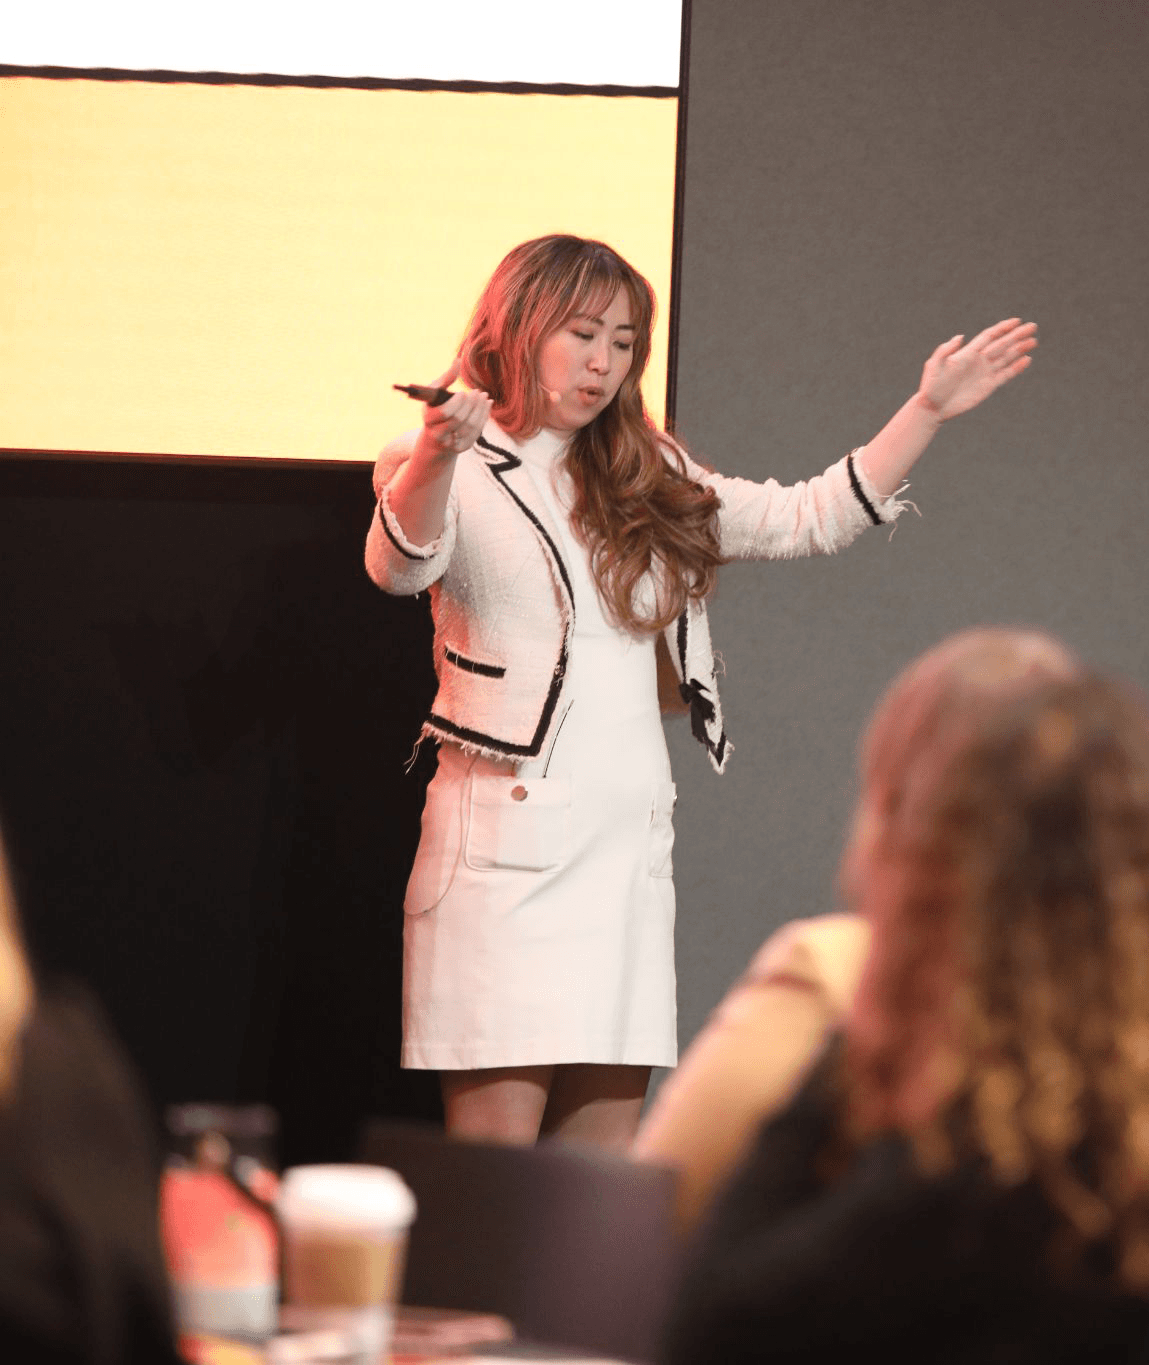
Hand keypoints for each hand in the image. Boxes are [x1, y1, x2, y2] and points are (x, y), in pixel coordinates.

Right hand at [418, 358, 491, 456]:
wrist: (435, 437)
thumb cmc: (435, 408)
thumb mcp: (435, 394)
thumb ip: (445, 379)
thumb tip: (458, 361)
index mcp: (429, 420)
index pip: (445, 413)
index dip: (457, 403)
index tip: (463, 392)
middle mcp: (438, 434)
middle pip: (459, 420)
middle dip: (470, 405)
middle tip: (477, 392)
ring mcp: (451, 443)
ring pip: (470, 427)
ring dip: (479, 409)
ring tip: (484, 396)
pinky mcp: (462, 447)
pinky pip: (476, 432)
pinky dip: (484, 416)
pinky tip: (487, 404)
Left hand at [916, 318, 1037, 421]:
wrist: (933, 408)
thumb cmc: (931, 386)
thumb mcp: (934, 366)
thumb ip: (945, 350)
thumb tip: (960, 337)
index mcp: (967, 353)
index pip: (989, 336)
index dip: (1003, 328)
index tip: (1017, 321)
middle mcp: (978, 361)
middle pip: (1002, 344)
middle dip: (1017, 336)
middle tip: (1033, 327)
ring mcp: (984, 373)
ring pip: (1006, 358)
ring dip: (1020, 349)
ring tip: (1034, 341)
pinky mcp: (988, 386)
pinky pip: (1005, 375)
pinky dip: (1016, 367)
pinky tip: (1027, 360)